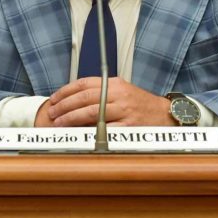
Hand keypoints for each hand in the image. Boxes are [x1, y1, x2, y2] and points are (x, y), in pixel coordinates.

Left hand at [44, 77, 173, 126]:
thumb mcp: (121, 90)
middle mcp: (118, 94)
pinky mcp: (129, 127)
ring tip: (59, 123)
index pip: (84, 83)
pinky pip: (105, 129)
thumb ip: (100, 91)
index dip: (65, 91)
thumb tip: (73, 99)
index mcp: (114, 83)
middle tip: (52, 112)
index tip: (54, 99)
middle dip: (64, 105)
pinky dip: (89, 131)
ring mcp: (124, 111)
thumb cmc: (140, 105)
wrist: (165, 115)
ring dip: (72, 118)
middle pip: (85, 97)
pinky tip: (78, 134)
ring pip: (91, 112)